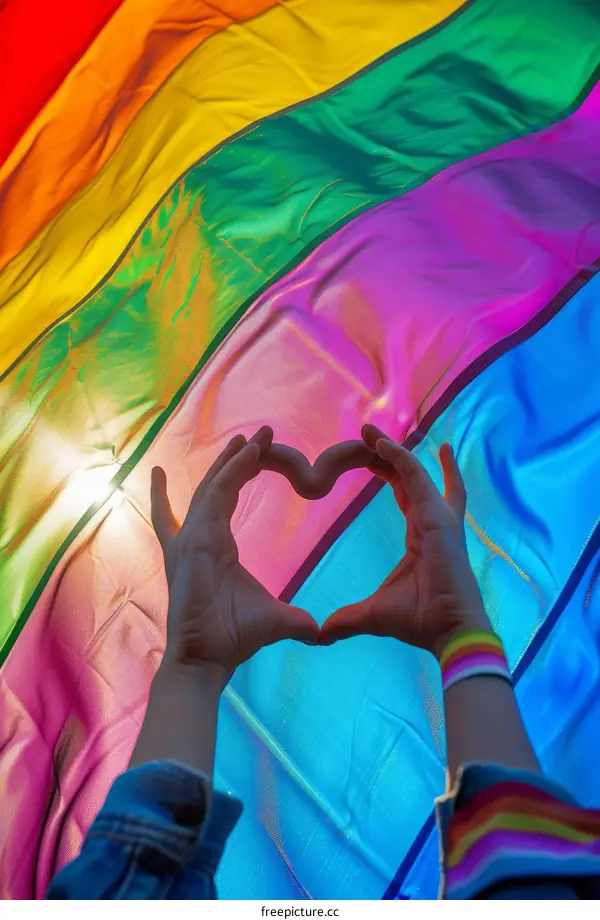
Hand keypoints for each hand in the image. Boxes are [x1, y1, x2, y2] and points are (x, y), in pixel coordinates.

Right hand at [151, 426, 319, 679]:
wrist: (208, 658)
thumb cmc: (233, 637)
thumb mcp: (275, 618)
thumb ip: (296, 619)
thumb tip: (319, 631)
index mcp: (216, 546)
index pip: (226, 498)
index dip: (240, 473)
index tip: (258, 453)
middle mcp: (198, 536)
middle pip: (216, 485)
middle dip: (236, 458)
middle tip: (256, 433)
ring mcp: (192, 538)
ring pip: (214, 486)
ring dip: (233, 460)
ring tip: (251, 436)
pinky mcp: (194, 543)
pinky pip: (213, 498)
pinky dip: (226, 473)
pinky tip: (236, 451)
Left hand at [321, 424, 491, 657]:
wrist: (449, 632)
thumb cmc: (419, 621)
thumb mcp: (372, 615)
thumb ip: (345, 619)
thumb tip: (319, 635)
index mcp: (422, 535)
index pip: (406, 492)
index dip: (389, 471)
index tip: (371, 456)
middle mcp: (433, 520)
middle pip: (410, 474)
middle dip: (388, 452)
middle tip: (367, 433)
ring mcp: (439, 517)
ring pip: (413, 470)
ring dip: (390, 448)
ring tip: (368, 430)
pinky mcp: (439, 518)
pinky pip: (417, 478)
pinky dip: (400, 458)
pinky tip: (381, 444)